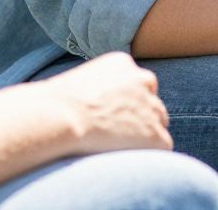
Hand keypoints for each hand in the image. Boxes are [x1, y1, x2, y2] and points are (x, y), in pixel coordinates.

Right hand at [39, 51, 171, 151]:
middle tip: (115, 133)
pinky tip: (124, 155)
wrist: (60, 118)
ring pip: (157, 123)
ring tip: (115, 144)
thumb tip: (101, 108)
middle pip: (151, 102)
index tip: (110, 115)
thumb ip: (99, 89)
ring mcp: (152, 106)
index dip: (124, 103)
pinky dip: (146, 152)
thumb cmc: (56, 105)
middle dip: (139, 117)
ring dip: (143, 134)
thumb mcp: (79, 83)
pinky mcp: (155, 134)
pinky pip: (161, 145)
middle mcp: (144, 80)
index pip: (136, 83)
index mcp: (123, 64)